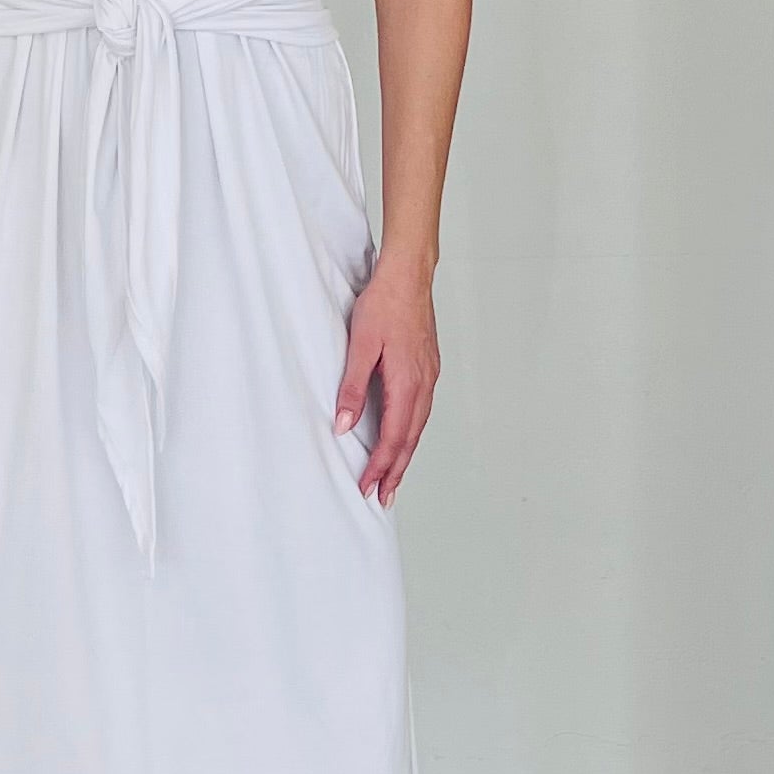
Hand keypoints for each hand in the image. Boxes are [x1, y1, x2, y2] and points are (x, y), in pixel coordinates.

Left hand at [333, 259, 438, 505]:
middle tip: (383, 497)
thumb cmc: (384, 304)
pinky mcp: (428, 369)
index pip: (394, 437)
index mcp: (407, 383)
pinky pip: (421, 411)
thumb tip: (344, 426)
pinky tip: (403, 438)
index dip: (380, 466)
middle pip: (410, 440)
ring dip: (405, 456)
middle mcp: (424, 385)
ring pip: (418, 428)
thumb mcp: (360, 345)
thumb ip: (352, 388)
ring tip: (392, 478)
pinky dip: (411, 433)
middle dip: (395, 472)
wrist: (409, 275)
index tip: (367, 487)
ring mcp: (429, 377)